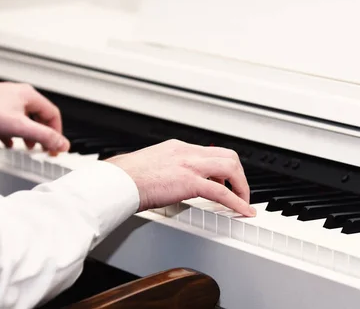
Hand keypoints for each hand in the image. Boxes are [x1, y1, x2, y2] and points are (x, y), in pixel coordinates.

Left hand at [0, 82, 69, 153]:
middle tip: (44, 148)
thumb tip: (62, 144)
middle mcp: (19, 95)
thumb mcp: (20, 127)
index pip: (53, 114)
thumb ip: (44, 136)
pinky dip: (12, 132)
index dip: (57, 132)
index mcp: (29, 96)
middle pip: (39, 116)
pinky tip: (8, 142)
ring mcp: (5, 99)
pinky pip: (9, 120)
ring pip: (24, 118)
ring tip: (28, 147)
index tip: (55, 146)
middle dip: (43, 135)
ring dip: (28, 134)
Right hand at [107, 139, 254, 216]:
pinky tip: (243, 211)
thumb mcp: (150, 167)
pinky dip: (237, 202)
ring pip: (231, 168)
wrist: (115, 182)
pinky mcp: (189, 181)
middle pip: (228, 156)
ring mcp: (189, 165)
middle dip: (239, 175)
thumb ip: (164, 172)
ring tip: (243, 202)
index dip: (224, 168)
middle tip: (240, 191)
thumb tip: (166, 184)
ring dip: (241, 187)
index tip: (227, 181)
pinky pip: (222, 192)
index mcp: (177, 147)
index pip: (211, 152)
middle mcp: (187, 152)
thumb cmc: (124, 179)